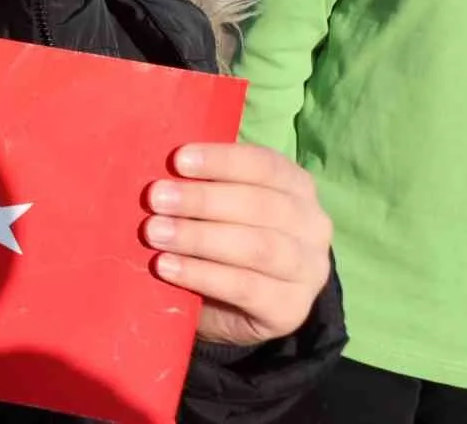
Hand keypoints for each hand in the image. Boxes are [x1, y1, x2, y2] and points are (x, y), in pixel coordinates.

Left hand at [144, 144, 332, 346]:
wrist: (233, 304)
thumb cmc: (220, 234)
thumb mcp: (216, 203)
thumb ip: (200, 181)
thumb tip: (157, 156)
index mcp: (297, 186)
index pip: (265, 165)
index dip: (221, 160)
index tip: (177, 160)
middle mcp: (312, 226)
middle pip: (259, 205)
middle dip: (202, 200)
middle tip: (155, 198)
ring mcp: (309, 271)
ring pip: (257, 247)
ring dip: (199, 238)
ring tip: (154, 233)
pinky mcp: (291, 310)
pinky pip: (246, 288)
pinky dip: (201, 274)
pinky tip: (166, 267)